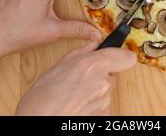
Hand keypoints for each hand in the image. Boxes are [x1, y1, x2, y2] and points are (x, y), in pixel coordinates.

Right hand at [15, 42, 136, 115]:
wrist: (39, 121)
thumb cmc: (42, 98)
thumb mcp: (59, 65)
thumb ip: (82, 52)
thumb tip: (94, 45)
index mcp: (93, 66)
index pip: (127, 57)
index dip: (121, 56)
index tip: (115, 55)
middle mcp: (103, 83)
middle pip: (111, 74)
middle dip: (99, 74)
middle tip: (80, 77)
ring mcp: (104, 101)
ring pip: (105, 89)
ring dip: (94, 89)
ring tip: (73, 92)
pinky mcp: (102, 115)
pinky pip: (101, 103)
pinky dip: (92, 103)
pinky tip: (76, 103)